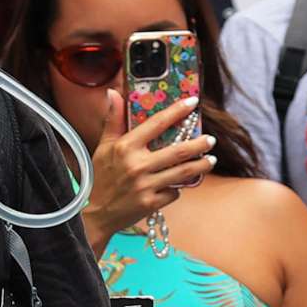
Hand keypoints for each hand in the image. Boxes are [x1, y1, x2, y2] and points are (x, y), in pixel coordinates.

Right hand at [83, 90, 216, 243]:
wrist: (95, 214)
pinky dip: (178, 188)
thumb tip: (113, 93)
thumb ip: (113, 120)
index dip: (177, 111)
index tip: (192, 103)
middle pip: (178, 151)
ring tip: (211, 160)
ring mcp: (146, 185)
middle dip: (199, 144)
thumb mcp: (104, 147)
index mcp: (125, 147)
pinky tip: (178, 185)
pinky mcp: (151, 203)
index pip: (157, 123)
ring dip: (201, 166)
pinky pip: (174, 192)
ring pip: (183, 172)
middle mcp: (137, 165)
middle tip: (211, 140)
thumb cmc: (100, 177)